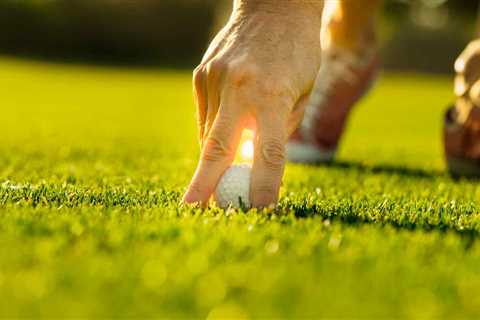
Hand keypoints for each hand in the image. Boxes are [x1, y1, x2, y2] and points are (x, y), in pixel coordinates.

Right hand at [183, 0, 322, 207]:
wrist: (273, 7)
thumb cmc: (297, 53)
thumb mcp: (301, 93)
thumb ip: (276, 130)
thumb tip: (250, 162)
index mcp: (272, 95)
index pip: (268, 155)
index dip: (263, 188)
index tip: (259, 212)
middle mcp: (238, 88)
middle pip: (217, 149)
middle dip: (204, 184)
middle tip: (192, 210)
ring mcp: (213, 79)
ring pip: (208, 133)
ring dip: (213, 157)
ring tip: (220, 164)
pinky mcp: (200, 75)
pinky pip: (205, 116)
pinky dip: (213, 130)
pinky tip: (227, 125)